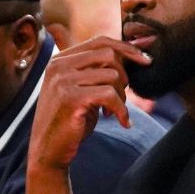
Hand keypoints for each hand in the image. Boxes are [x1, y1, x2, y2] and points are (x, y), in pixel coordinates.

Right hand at [25, 36, 151, 193]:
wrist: (48, 152)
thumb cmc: (70, 121)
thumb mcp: (81, 90)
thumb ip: (97, 71)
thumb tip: (134, 52)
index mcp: (60, 59)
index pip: (100, 41)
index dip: (127, 48)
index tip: (146, 60)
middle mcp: (59, 66)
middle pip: (109, 54)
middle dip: (124, 74)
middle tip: (123, 95)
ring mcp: (62, 81)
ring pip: (112, 76)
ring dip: (122, 96)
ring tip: (116, 111)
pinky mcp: (70, 99)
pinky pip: (110, 95)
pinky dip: (122, 110)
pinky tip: (121, 122)